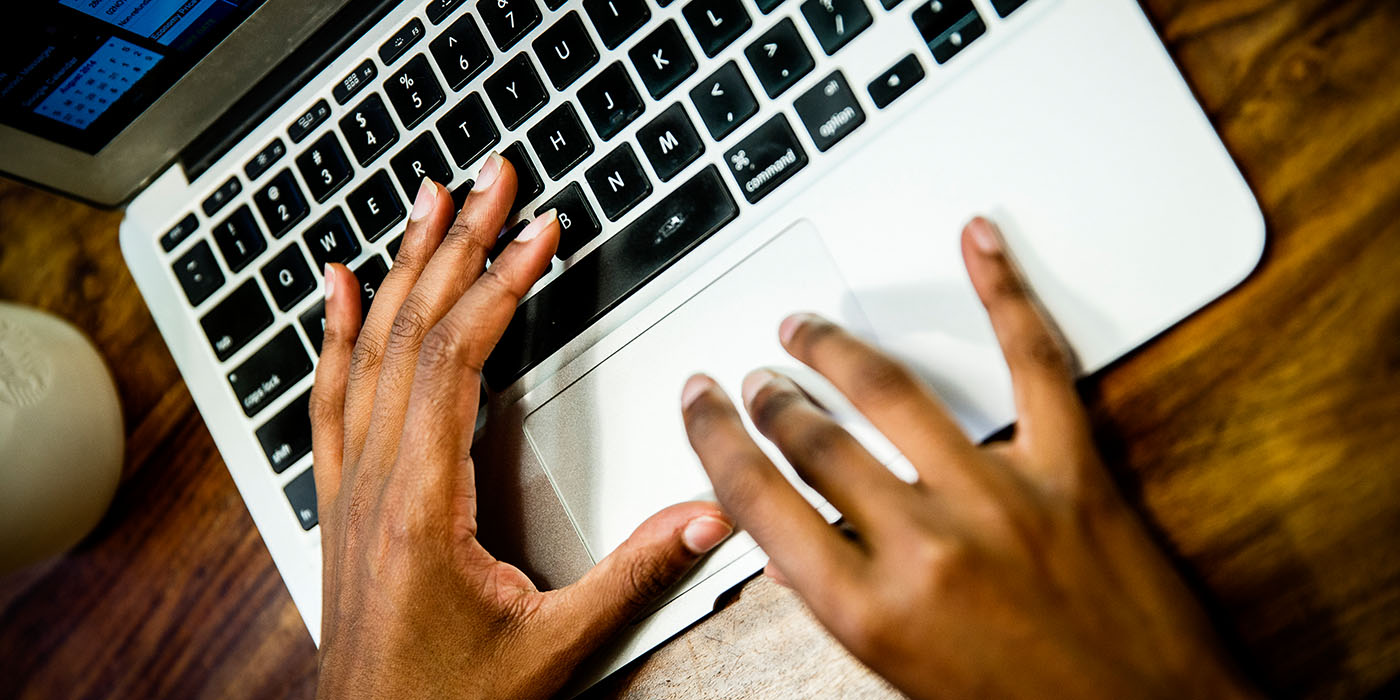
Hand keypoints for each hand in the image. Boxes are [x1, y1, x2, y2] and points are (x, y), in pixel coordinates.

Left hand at [310, 155, 733, 698]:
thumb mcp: (555, 646)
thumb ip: (632, 576)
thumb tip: (703, 517)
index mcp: (421, 506)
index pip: (457, 363)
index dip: (500, 286)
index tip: (537, 234)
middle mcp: (375, 481)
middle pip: (411, 333)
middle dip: (455, 247)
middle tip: (490, 180)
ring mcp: (351, 485)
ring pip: (368, 351)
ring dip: (401, 269)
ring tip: (427, 203)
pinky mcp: (343, 498)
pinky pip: (330, 395)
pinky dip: (335, 332)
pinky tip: (337, 289)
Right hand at [680, 218, 1258, 698]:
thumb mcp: (900, 672)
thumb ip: (846, 599)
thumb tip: (797, 544)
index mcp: (873, 611)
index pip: (759, 502)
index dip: (715, 441)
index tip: (702, 405)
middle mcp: (928, 549)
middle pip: (817, 441)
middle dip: (773, 399)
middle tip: (760, 380)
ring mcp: (1002, 501)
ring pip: (894, 393)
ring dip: (836, 350)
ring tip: (807, 329)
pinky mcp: (1072, 472)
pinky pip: (1034, 362)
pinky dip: (1003, 293)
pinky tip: (977, 243)